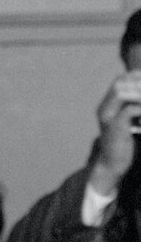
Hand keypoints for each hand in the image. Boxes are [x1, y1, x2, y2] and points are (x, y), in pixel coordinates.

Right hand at [88, 69, 140, 195]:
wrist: (112, 165)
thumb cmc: (122, 145)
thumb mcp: (126, 124)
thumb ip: (131, 112)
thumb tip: (138, 102)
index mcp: (106, 106)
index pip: (118, 81)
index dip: (133, 76)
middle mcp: (105, 108)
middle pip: (120, 84)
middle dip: (138, 82)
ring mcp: (108, 117)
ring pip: (124, 94)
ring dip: (140, 93)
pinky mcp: (116, 127)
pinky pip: (130, 110)